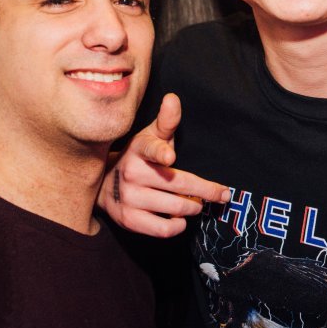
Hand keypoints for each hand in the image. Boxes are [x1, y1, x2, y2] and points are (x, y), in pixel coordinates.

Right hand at [100, 93, 229, 236]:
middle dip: (206, 191)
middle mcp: (132, 172)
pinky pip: (163, 229)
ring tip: (196, 204)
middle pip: (177, 184)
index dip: (160, 151)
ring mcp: (129, 197)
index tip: (170, 156)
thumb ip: (166, 121)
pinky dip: (178, 226)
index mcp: (139, 149)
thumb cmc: (139, 157)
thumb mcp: (150, 137)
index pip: (150, 148)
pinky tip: (180, 219)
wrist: (105, 184)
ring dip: (193, 208)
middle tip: (221, 195)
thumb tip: (173, 98)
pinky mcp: (129, 219)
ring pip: (175, 208)